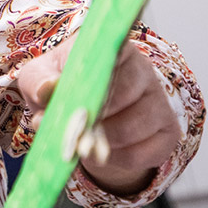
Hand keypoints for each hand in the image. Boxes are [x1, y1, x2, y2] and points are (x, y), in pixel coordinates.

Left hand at [16, 34, 182, 195]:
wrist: (84, 116)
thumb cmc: (62, 87)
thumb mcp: (41, 77)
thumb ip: (39, 80)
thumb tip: (46, 90)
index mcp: (114, 49)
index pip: (117, 50)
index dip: (99, 72)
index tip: (81, 87)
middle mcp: (144, 70)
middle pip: (126, 92)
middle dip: (94, 115)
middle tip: (72, 127)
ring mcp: (160, 102)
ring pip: (135, 126)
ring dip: (104, 140)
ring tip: (81, 143)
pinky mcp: (168, 133)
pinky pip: (145, 152)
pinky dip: (118, 158)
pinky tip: (102, 152)